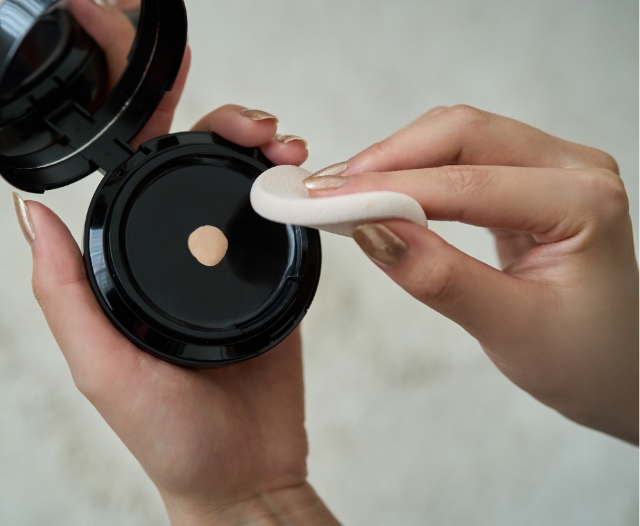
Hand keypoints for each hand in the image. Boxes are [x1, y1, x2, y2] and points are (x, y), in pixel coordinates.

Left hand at [14, 23, 336, 519]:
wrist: (246, 472)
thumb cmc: (171, 436)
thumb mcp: (101, 368)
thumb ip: (64, 293)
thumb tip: (31, 215)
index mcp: (131, 268)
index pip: (139, 179)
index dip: (157, 125)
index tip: (181, 87)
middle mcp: (178, 260)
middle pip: (199, 171)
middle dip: (228, 130)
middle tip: (261, 129)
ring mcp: (229, 267)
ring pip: (243, 188)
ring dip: (264, 155)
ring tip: (287, 149)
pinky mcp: (272, 282)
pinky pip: (281, 225)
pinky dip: (292, 193)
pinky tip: (300, 181)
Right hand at [305, 105, 637, 443]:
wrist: (620, 370)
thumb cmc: (584, 359)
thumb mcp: (509, 328)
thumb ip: (439, 277)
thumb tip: (372, 231)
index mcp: (583, 203)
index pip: (468, 183)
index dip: (390, 189)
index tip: (329, 201)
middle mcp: (573, 168)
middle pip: (463, 134)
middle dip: (388, 159)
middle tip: (327, 190)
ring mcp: (553, 168)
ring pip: (459, 137)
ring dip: (397, 158)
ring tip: (344, 190)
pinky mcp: (530, 181)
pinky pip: (463, 157)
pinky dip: (415, 170)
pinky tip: (382, 191)